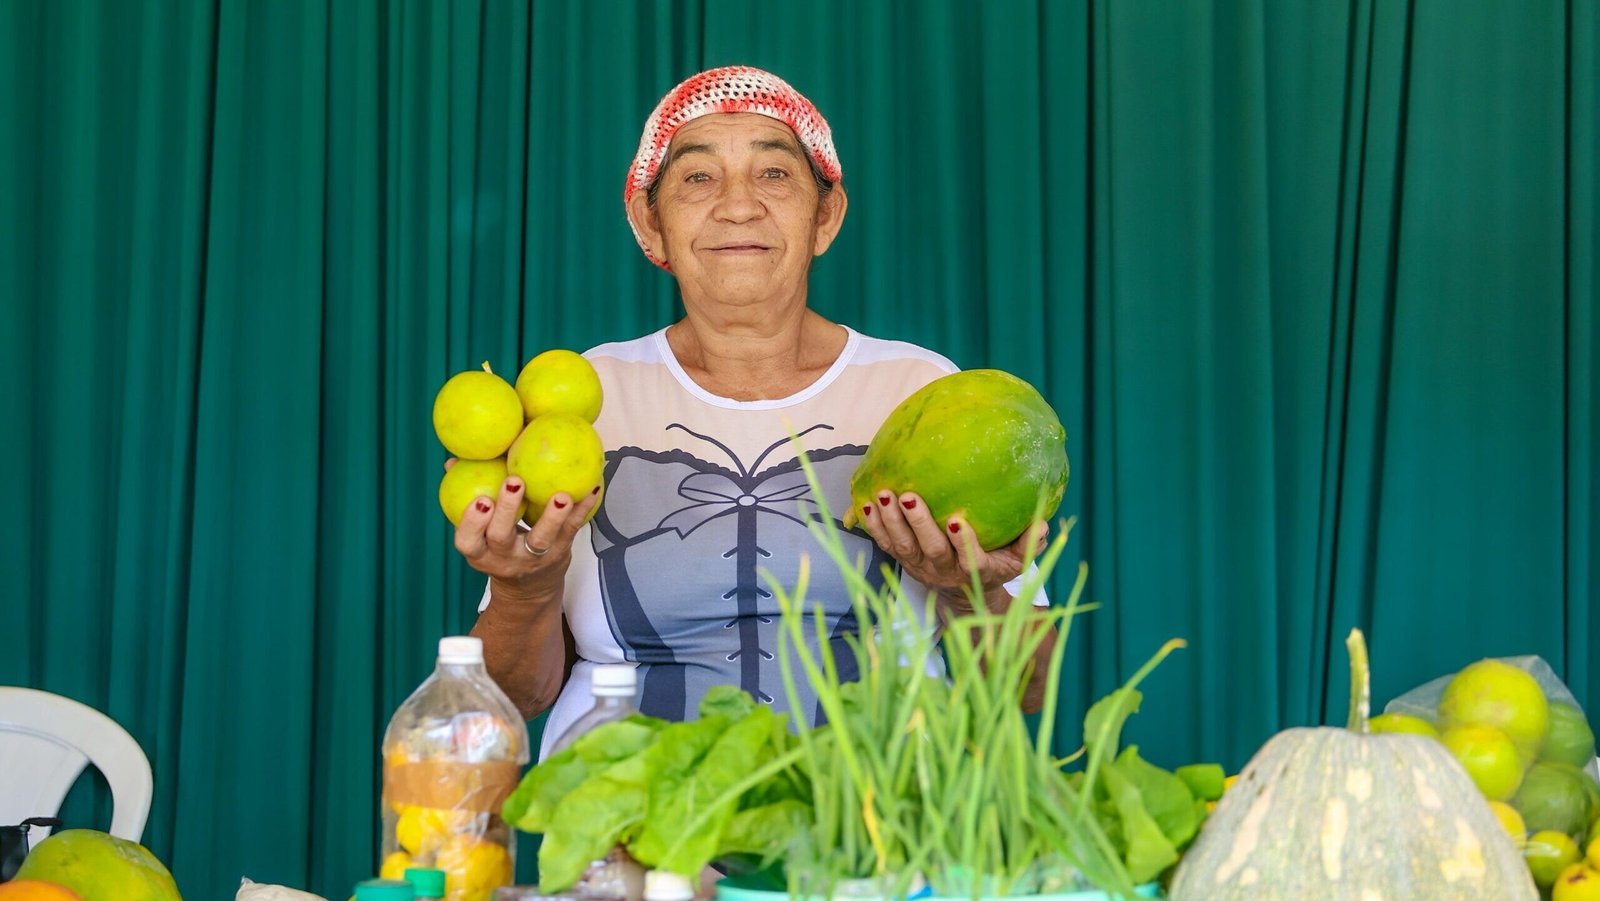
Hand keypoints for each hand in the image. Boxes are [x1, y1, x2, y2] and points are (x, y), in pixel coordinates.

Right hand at [448, 459, 600, 595]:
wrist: (529, 589)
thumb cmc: (499, 547)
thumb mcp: (480, 532)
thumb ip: (467, 496)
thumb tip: (451, 461)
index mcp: (480, 552)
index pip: (468, 542)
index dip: (472, 523)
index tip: (479, 499)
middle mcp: (505, 558)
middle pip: (502, 537)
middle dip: (508, 509)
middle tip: (514, 481)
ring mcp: (534, 558)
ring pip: (541, 539)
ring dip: (552, 516)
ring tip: (561, 495)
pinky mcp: (559, 554)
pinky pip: (571, 531)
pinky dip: (582, 510)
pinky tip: (591, 489)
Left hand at [856, 490, 1046, 602]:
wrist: (963, 595)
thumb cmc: (994, 567)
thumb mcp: (1017, 561)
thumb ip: (1030, 543)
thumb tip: (1043, 524)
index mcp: (975, 571)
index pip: (971, 560)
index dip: (964, 544)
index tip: (958, 521)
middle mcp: (944, 570)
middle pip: (930, 549)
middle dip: (918, 523)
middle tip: (909, 497)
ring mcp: (920, 566)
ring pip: (902, 546)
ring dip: (890, 521)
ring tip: (883, 495)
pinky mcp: (903, 560)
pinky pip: (885, 543)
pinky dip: (874, 525)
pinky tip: (866, 503)